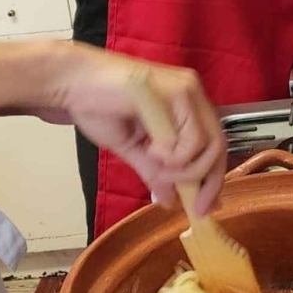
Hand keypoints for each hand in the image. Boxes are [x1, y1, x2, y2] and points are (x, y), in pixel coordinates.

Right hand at [43, 45, 226, 213]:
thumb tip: (170, 200)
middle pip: (218, 146)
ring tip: (156, 164)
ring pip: (208, 144)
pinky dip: (175, 155)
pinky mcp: (177, 91)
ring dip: (183, 168)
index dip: (213, 180)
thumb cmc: (100, 107)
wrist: (73, 84)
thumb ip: (155, 170)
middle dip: (206, 182)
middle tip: (190, 204)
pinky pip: (191, 137)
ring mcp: (187, 90)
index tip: (204, 208)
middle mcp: (193, 95)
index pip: (213, 145)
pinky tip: (152, 150)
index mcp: (186, 106)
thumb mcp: (133, 148)